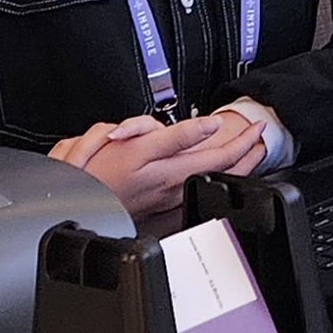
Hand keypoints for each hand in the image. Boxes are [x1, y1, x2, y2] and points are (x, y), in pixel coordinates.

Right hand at [51, 111, 269, 221]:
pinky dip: (206, 180)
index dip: (244, 141)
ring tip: (247, 154)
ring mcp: (165, 198)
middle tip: (260, 141)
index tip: (257, 128)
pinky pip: (190, 190)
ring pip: (208, 178)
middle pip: (221, 169)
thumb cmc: (95, 173)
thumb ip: (178, 136)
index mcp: (171, 168)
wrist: (72, 202)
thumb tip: (210, 126)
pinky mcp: (154, 205)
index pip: (221, 155)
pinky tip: (210, 174)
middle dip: (247, 155)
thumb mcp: (137, 145)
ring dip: (231, 167)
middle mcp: (173, 186)